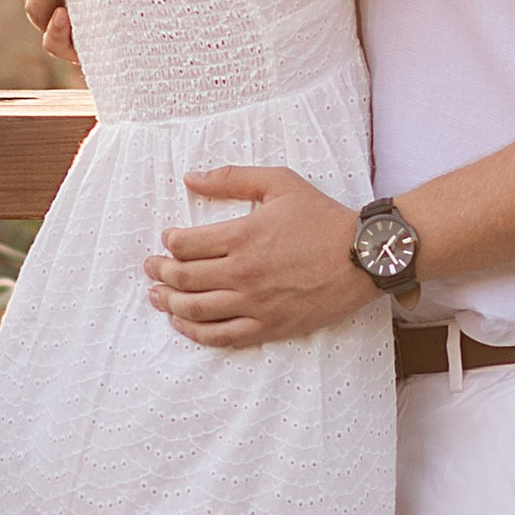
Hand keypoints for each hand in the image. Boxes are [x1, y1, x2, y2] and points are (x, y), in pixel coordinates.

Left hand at [147, 166, 374, 348]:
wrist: (363, 256)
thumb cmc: (323, 217)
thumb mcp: (279, 182)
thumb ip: (232, 178)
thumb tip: (190, 178)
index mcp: (243, 236)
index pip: (186, 244)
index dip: (169, 242)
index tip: (168, 239)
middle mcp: (243, 272)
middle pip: (184, 278)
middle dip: (160, 272)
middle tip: (151, 267)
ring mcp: (255, 304)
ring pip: (195, 311)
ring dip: (169, 304)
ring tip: (157, 296)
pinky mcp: (268, 326)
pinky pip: (221, 337)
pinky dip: (195, 333)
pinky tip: (183, 325)